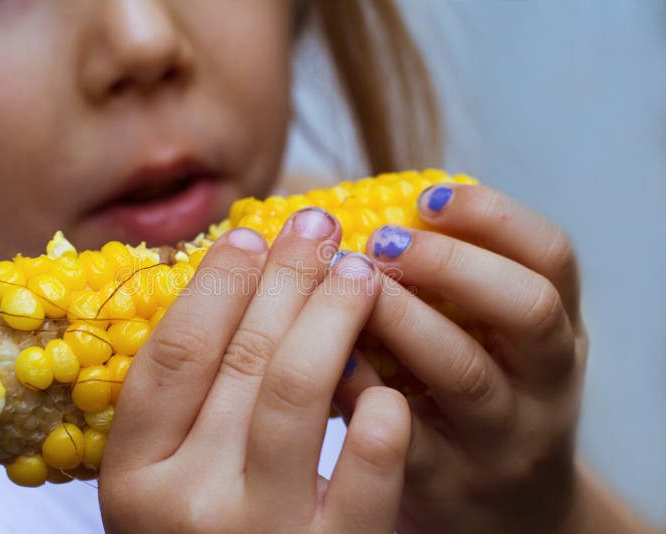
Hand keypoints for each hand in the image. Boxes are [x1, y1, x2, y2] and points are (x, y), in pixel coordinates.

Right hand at [100, 208, 410, 533]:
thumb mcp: (166, 486)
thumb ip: (183, 410)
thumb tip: (230, 288)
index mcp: (133, 478)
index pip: (174, 356)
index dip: (214, 286)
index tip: (249, 236)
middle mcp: (186, 505)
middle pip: (239, 359)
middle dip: (285, 278)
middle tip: (317, 226)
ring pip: (295, 393)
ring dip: (331, 317)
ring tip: (359, 271)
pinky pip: (363, 474)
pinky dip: (380, 419)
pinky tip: (390, 384)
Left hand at [335, 184, 587, 533]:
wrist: (503, 508)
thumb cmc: (477, 396)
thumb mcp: (493, 344)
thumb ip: (452, 286)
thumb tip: (361, 209)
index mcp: (555, 331)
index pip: (552, 258)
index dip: (494, 216)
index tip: (427, 196)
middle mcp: (544, 384)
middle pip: (526, 309)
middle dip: (452, 263)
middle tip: (383, 242)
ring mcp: (501, 438)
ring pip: (464, 372)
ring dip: (402, 319)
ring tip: (350, 284)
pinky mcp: (449, 484)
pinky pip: (404, 432)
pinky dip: (362, 387)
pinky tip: (326, 356)